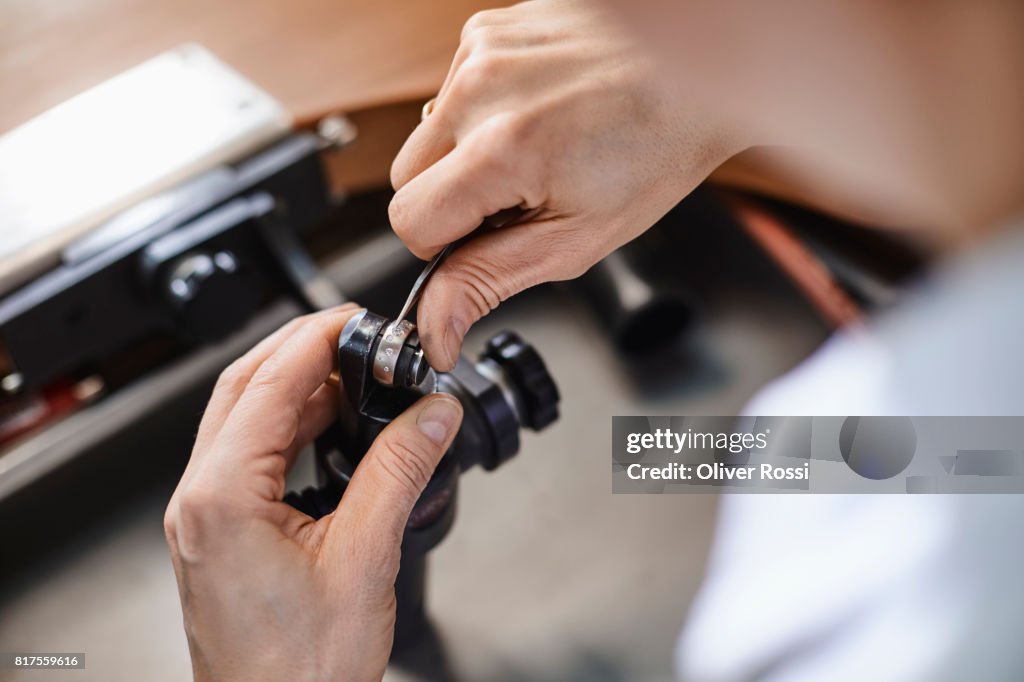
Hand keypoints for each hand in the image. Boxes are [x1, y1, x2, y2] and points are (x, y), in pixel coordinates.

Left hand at [164, 304, 463, 681]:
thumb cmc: (301, 672)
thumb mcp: (365, 559)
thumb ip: (399, 471)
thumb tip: (431, 414)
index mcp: (221, 500)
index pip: (268, 384)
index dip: (317, 339)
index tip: (357, 318)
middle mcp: (199, 502)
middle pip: (243, 387)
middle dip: (301, 349)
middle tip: (356, 332)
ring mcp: (204, 517)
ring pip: (243, 417)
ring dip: (296, 386)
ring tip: (356, 375)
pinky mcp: (220, 531)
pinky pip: (250, 453)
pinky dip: (290, 425)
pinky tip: (331, 425)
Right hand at [389, 0, 745, 369]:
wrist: (698, 72)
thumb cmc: (656, 151)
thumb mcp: (575, 241)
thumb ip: (489, 283)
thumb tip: (435, 329)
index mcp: (502, 147)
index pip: (409, 223)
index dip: (445, 249)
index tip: (487, 241)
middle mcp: (481, 87)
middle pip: (407, 179)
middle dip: (453, 202)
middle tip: (520, 198)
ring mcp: (482, 49)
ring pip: (426, 137)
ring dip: (466, 157)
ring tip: (535, 151)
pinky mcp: (488, 28)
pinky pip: (452, 94)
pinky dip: (482, 116)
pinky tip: (534, 115)